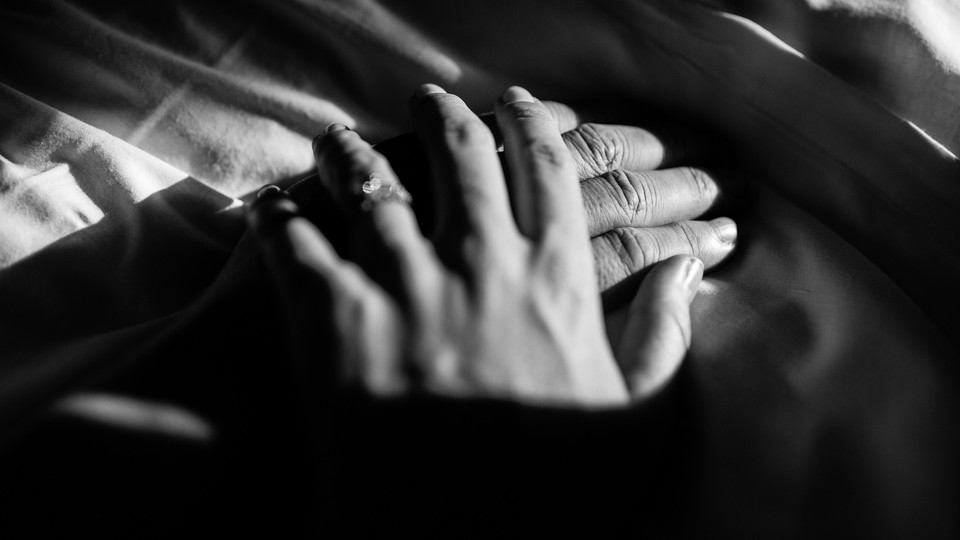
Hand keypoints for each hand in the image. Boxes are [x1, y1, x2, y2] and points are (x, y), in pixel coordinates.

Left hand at [248, 85, 704, 406]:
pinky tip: (275, 201)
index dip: (532, 125)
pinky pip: (298, 243)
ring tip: (342, 134)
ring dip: (355, 149)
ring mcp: (401, 287)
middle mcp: (479, 264)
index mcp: (554, 280)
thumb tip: (691, 267)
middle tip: (433, 97)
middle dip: (447, 115)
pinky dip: (283, 215)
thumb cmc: (551, 500)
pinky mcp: (332, 322)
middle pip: (463, 157)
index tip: (519, 103)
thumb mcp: (635, 421)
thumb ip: (665, 335)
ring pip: (374, 183)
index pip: (547, 170)